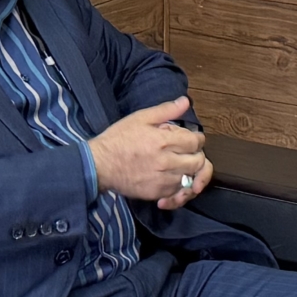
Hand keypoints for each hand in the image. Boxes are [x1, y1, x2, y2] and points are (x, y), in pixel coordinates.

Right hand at [88, 96, 211, 207]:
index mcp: (163, 141)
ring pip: (191, 179)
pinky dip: (181, 190)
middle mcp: (166, 162)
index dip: (197, 139)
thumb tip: (185, 101)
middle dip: (197, 155)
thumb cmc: (118, 139)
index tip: (192, 139)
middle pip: (198, 162)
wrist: (98, 165)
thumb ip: (165, 111)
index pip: (196, 142)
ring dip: (191, 172)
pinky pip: (179, 194)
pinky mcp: (156, 194)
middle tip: (188, 153)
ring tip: (182, 166)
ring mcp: (162, 180)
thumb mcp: (139, 118)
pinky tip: (175, 182)